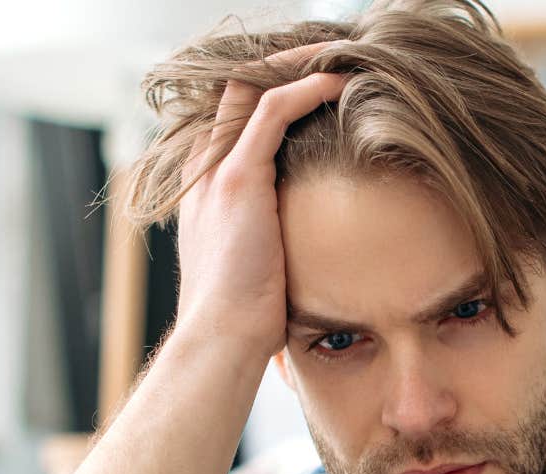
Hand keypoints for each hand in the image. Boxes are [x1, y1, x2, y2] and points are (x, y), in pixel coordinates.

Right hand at [170, 43, 346, 366]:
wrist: (220, 343)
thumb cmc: (245, 323)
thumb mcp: (260, 272)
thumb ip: (275, 249)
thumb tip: (308, 260)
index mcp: (204, 191)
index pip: (232, 119)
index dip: (272, 92)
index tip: (318, 87)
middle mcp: (203, 172)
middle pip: (236, 90)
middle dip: (283, 67)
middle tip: (333, 59)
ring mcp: (216, 173)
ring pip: (251, 86)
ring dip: (298, 64)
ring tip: (342, 58)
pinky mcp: (238, 180)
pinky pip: (272, 110)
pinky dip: (307, 88)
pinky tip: (340, 83)